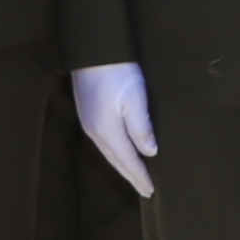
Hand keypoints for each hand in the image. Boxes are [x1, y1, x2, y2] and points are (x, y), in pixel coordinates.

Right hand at [70, 61, 159, 197]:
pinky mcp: (87, 113)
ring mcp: (88, 122)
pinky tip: (120, 152)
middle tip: (144, 190)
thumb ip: (142, 128)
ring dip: (122, 165)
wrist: (93, 48)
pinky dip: (114, 153)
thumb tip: (149, 152)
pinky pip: (103, 142)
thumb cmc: (117, 70)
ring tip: (134, 175)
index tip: (151, 191)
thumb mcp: (135, 98)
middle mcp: (94, 131)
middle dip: (131, 176)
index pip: (128, 161)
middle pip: (116, 161)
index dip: (140, 176)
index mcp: (108, 131)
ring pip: (108, 152)